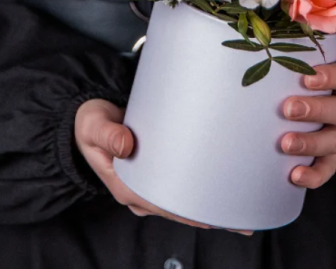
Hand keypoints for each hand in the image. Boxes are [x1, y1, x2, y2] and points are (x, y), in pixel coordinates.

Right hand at [74, 99, 251, 234]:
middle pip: (179, 209)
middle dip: (208, 216)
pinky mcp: (158, 171)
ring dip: (208, 204)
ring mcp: (150, 183)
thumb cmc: (93, 125)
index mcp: (126, 187)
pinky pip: (181, 185)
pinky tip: (222, 190)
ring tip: (240, 209)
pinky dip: (201, 188)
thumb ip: (108, 134)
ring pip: (183, 200)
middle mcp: (141, 191)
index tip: (214, 218)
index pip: (163, 206)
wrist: (92, 120)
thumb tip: (126, 145)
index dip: (189, 213)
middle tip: (239, 219)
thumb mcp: (94, 127)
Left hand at [281, 42, 335, 188]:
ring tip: (285, 144)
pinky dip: (315, 175)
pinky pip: (330, 169)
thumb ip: (316, 28)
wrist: (309, 97)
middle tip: (288, 108)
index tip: (306, 76)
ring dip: (312, 144)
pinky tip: (294, 176)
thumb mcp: (314, 47)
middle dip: (317, 110)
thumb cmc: (308, 66)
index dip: (331, 76)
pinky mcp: (334, 156)